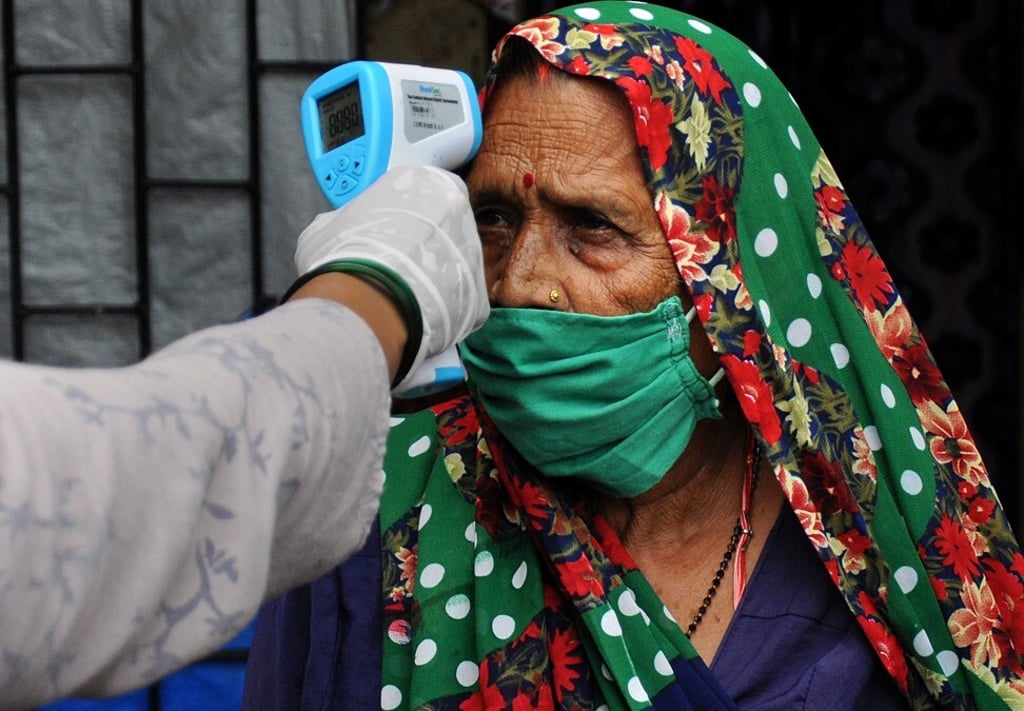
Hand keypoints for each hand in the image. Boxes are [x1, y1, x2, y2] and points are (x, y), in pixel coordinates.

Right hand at [293, 165, 488, 388]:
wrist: (363, 305)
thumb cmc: (343, 260)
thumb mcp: (325, 227)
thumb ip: (342, 221)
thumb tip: (338, 230)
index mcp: (420, 181)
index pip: (418, 192)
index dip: (400, 217)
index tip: (386, 235)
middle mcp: (456, 210)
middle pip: (442, 230)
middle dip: (421, 250)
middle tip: (394, 269)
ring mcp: (473, 253)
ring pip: (453, 269)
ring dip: (432, 283)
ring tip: (400, 298)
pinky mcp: (479, 297)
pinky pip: (461, 306)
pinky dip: (441, 316)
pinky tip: (416, 320)